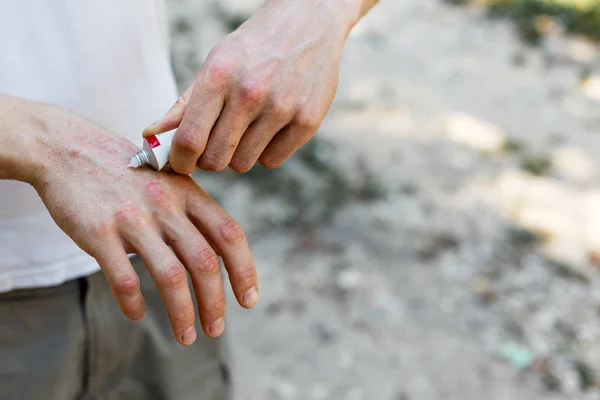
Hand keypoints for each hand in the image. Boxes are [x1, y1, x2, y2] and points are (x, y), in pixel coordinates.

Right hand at [31, 106, 257, 343]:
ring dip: (182, 313)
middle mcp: (165, 206)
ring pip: (170, 276)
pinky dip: (133, 303)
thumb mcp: (170, 183)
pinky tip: (137, 315)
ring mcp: (132, 219)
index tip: (249, 299)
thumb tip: (216, 259)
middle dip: (215, 302)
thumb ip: (193, 215)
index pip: (229, 235)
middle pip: (204, 262)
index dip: (244, 270)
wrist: (69, 149)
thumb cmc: (126, 173)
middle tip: (215, 329)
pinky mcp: (98, 232)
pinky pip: (123, 278)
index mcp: (188, 194)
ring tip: (186, 335)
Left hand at [143, 0, 357, 173]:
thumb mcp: (214, 65)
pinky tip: (269, 128)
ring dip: (239, 154)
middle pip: (216, 160)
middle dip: (209, 159)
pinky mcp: (307, 121)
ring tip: (246, 129)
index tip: (181, 162)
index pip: (190, 140)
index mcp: (218, 77)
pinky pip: (271, 161)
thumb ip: (183, 105)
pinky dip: (266, 152)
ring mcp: (282, 108)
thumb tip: (150, 136)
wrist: (308, 23)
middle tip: (214, 144)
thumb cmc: (253, 48)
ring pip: (243, 164)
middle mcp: (250, 93)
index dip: (180, 160)